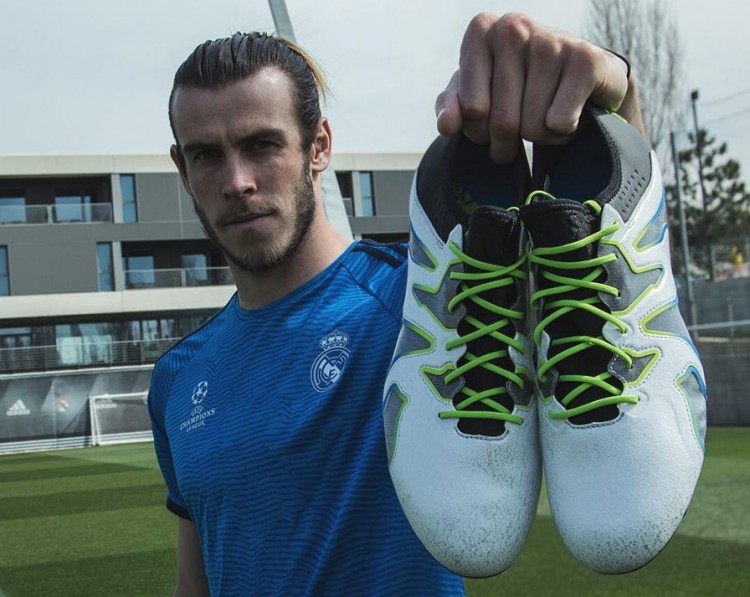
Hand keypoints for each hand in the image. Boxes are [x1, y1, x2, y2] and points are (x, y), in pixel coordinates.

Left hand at [435, 12, 640, 162]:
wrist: (581, 81)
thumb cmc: (518, 89)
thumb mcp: (477, 96)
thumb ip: (453, 108)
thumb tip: (446, 125)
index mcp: (481, 31)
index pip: (471, 109)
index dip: (479, 132)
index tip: (489, 124)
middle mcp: (514, 27)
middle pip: (502, 122)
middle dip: (508, 142)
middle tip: (517, 132)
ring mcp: (551, 40)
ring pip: (533, 127)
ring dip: (540, 136)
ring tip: (546, 115)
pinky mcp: (586, 60)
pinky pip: (560, 123)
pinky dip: (564, 132)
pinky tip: (569, 112)